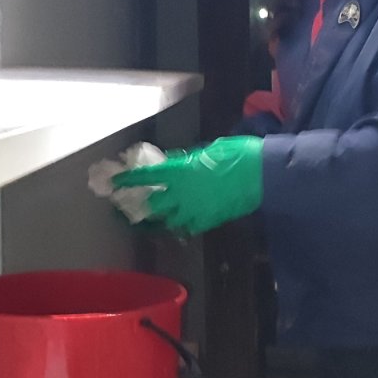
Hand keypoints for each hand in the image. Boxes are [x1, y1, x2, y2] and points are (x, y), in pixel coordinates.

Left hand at [113, 136, 263, 236]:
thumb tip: (174, 164)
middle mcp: (183, 193)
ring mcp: (196, 209)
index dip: (129, 180)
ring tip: (152, 219)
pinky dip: (184, 224)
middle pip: (154, 204)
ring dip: (160, 219)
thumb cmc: (237, 154)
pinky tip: (182, 221)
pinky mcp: (210, 219)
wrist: (262, 174)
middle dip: (140, 206)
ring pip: (170, 220)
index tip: (115, 183)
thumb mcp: (208, 151)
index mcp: (181, 172)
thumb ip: (187, 161)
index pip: (147, 176)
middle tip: (129, 209)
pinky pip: (190, 226)